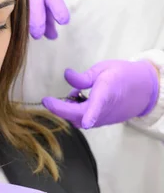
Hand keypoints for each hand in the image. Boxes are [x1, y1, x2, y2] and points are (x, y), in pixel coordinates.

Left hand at [42, 60, 159, 128]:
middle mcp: (104, 110)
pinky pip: (84, 121)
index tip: (87, 122)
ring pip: (79, 121)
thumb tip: (66, 75)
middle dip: (60, 110)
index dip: (91, 114)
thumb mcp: (103, 69)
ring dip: (68, 111)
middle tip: (49, 100)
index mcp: (106, 93)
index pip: (98, 105)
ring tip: (73, 96)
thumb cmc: (121, 75)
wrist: (143, 89)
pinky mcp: (102, 122)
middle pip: (79, 116)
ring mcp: (103, 118)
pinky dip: (75, 113)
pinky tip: (79, 101)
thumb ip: (84, 76)